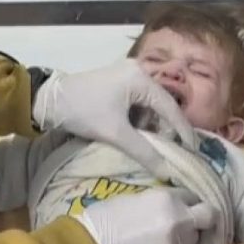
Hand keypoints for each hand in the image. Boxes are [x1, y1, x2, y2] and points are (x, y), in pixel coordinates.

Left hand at [33, 60, 195, 179]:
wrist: (48, 101)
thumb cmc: (83, 111)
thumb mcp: (115, 134)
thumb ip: (144, 151)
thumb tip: (168, 171)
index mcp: (140, 78)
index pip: (170, 107)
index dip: (183, 130)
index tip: (194, 151)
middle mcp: (138, 71)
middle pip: (161, 105)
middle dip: (166, 129)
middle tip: (171, 152)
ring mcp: (127, 74)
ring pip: (149, 105)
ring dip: (151, 126)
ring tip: (151, 147)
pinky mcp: (118, 82)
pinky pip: (138, 102)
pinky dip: (139, 120)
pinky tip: (136, 135)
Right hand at [74, 188, 215, 243]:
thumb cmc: (105, 218)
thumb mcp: (135, 198)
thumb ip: (161, 201)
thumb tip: (172, 205)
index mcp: (168, 198)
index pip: (194, 197)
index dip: (188, 202)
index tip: (181, 206)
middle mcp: (179, 221)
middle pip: (206, 218)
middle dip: (197, 220)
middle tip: (185, 223)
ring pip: (193, 240)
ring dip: (184, 239)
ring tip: (165, 240)